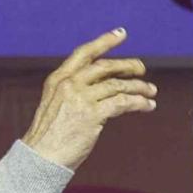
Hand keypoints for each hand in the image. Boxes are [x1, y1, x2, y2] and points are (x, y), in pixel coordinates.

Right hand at [21, 28, 156, 170]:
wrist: (41, 158)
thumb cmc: (50, 137)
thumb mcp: (57, 106)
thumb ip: (75, 92)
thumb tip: (104, 86)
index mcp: (58, 79)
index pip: (84, 53)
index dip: (104, 42)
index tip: (121, 34)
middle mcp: (69, 84)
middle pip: (105, 66)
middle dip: (127, 66)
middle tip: (142, 69)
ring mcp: (80, 98)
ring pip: (117, 85)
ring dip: (138, 87)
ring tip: (151, 92)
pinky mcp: (92, 115)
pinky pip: (122, 103)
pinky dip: (139, 103)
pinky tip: (147, 106)